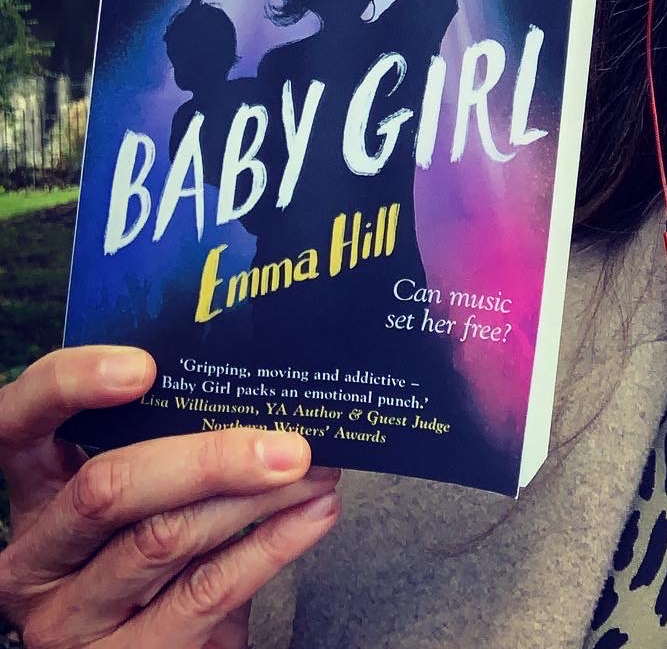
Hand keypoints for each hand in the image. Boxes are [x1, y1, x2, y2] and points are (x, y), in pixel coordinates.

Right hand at [0, 346, 340, 648]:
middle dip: (209, 458)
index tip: (143, 367)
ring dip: (257, 498)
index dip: (69, 386)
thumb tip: (262, 385)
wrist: (159, 645)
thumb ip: (171, 439)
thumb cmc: (156, 546)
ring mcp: (71, 617)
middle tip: (288, 442)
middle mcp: (38, 557)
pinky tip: (313, 517)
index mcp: (36, 492)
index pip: (20, 423)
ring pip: (165, 538)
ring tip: (315, 471)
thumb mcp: (143, 494)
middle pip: (107, 488)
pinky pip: (205, 593)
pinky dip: (271, 546)